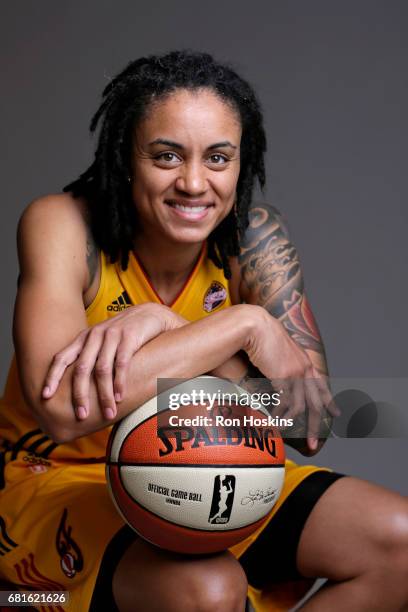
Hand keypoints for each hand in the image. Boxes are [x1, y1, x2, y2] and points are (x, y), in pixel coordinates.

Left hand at [42, 303, 186, 420]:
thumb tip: (79, 387)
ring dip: (104, 395)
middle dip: (80, 394)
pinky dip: (120, 382)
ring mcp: (112, 335)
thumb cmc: (126, 334)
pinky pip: (121, 363)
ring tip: (108, 413)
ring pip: (102, 370)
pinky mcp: (129, 337)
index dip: (52, 376)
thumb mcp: (104, 341)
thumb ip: (92, 356)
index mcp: (84, 338)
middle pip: (81, 369)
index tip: (45, 396)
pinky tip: (120, 397)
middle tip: (81, 415)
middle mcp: (95, 335)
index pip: (62, 357)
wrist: (152, 314)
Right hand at [244, 306, 339, 450]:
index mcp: (304, 360)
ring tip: (286, 433)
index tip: (336, 413)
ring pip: (302, 406)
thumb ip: (282, 360)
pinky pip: (286, 402)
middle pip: (315, 401)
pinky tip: (276, 420)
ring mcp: (296, 373)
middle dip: (315, 425)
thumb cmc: (260, 333)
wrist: (255, 325)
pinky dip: (280, 414)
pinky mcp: (284, 377)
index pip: (321, 384)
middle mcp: (304, 368)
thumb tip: (277, 371)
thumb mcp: (277, 347)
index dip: (329, 400)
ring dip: (294, 423)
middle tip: (314, 443)